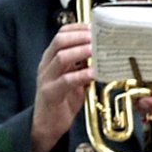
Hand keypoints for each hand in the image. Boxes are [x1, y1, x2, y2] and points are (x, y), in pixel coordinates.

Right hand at [30, 24, 93, 151]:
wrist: (47, 124)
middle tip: (99, 37)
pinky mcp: (50, 93)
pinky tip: (94, 74)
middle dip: (81, 36)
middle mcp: (47, 64)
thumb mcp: (75, 78)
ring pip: (61, 57)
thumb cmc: (63, 100)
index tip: (96, 27)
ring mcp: (47, 78)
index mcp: (52, 58)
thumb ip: (84, 65)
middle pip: (60, 41)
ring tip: (97, 50)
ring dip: (81, 51)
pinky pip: (66, 80)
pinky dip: (82, 75)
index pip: (62, 33)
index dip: (79, 28)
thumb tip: (104, 53)